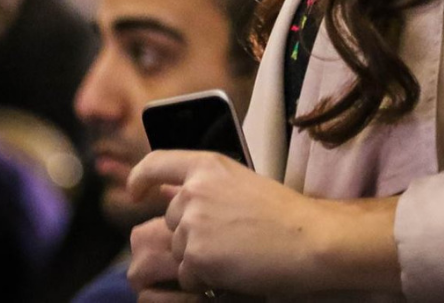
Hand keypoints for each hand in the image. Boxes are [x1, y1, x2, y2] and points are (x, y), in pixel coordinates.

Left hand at [126, 150, 399, 295]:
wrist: (306, 239)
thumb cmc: (283, 214)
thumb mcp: (242, 184)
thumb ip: (207, 185)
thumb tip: (172, 195)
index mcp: (208, 164)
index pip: (156, 163)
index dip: (141, 178)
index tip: (137, 191)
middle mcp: (194, 189)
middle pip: (171, 218)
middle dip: (191, 233)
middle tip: (230, 237)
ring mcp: (191, 223)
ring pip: (178, 250)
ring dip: (200, 257)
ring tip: (237, 251)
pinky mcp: (194, 255)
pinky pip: (188, 275)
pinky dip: (206, 279)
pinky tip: (234, 268)